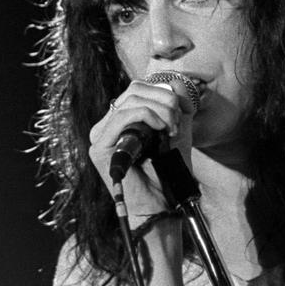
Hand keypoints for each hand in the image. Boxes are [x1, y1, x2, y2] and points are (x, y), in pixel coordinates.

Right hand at [88, 78, 193, 218]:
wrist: (162, 203)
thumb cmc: (168, 170)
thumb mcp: (176, 129)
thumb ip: (175, 104)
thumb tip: (175, 82)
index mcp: (121, 120)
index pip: (138, 89)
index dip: (164, 92)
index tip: (185, 111)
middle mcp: (107, 125)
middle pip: (134, 90)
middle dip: (164, 100)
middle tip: (178, 121)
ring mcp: (100, 136)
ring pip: (131, 101)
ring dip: (160, 110)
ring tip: (171, 129)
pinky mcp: (98, 147)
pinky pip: (122, 116)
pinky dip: (147, 116)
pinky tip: (161, 129)